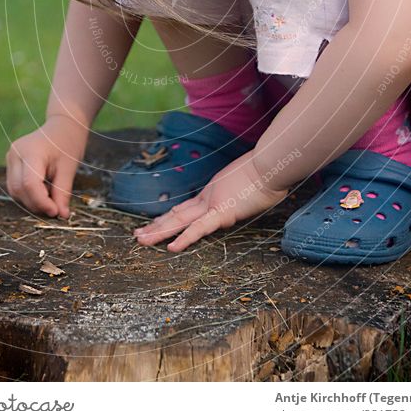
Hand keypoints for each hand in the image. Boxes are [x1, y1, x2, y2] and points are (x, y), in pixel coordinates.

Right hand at [6, 115, 87, 217]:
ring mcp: (11, 157)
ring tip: (51, 197)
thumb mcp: (69, 168)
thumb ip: (63, 192)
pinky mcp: (11, 162)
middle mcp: (15, 153)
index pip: (30, 184)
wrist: (63, 126)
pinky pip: (15, 184)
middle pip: (19, 189)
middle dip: (36, 203)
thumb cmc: (68, 144)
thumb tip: (62, 215)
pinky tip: (43, 189)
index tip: (56, 212)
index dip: (41, 202)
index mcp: (31, 151)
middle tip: (55, 209)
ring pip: (14, 190)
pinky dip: (28, 193)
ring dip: (31, 200)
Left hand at [133, 151, 286, 251]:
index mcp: (215, 191)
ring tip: (141, 240)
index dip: (171, 217)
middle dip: (157, 226)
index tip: (157, 224)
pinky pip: (200, 228)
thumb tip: (253, 194)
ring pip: (180, 221)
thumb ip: (246, 191)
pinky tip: (171, 247)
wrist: (272, 163)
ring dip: (159, 232)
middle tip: (138, 235)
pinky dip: (185, 238)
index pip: (187, 208)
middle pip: (177, 214)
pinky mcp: (223, 211)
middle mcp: (209, 197)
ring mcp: (214, 203)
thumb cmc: (268, 172)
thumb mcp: (253, 184)